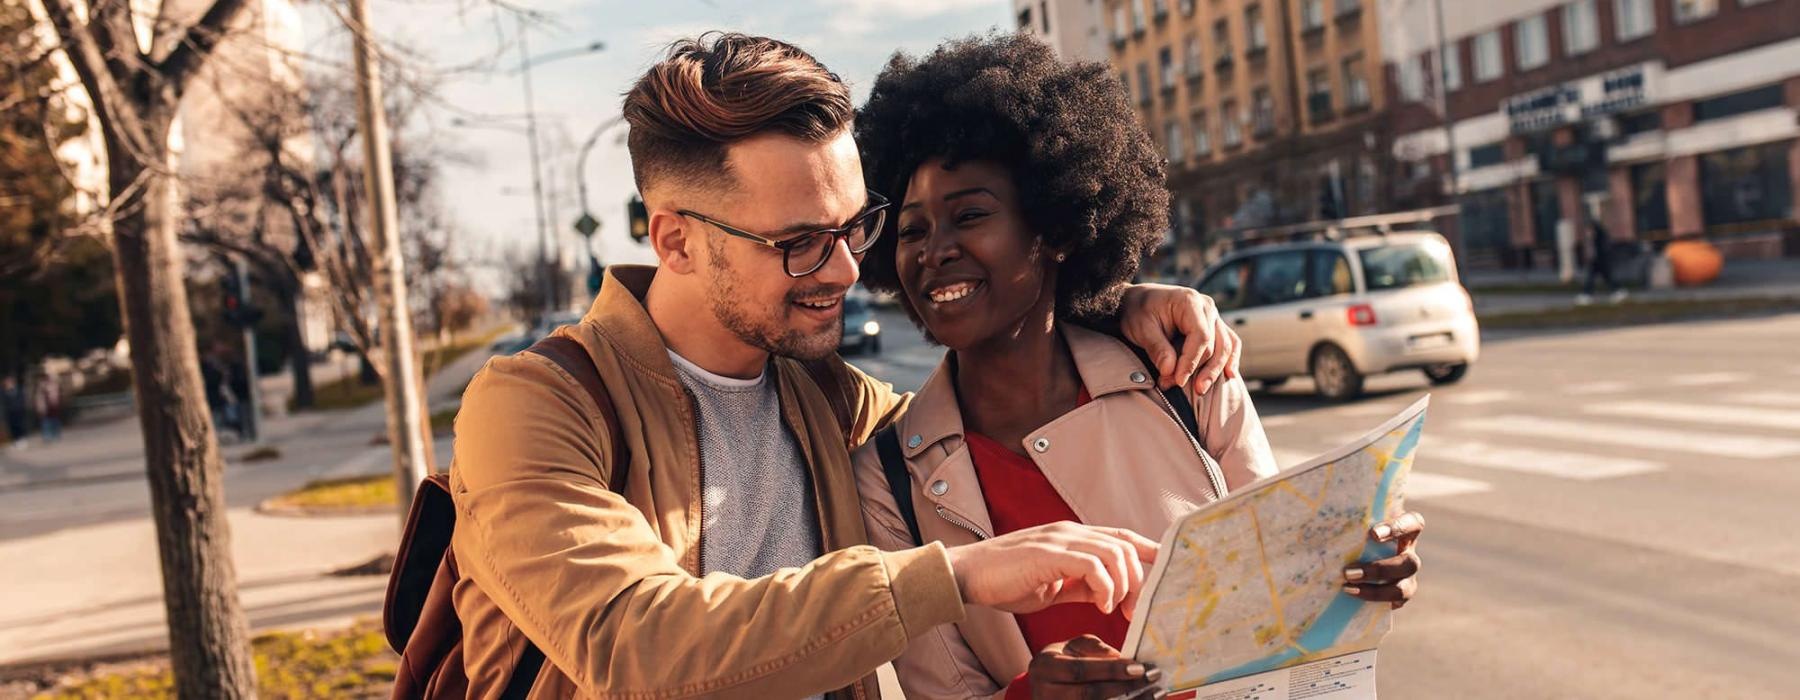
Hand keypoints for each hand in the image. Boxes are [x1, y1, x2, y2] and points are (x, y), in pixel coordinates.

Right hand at [945, 522, 1157, 616]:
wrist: (967, 575)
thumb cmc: (1005, 581)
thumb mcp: (1053, 585)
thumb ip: (1081, 585)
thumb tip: (1108, 595)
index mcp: (1073, 537)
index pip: (1122, 537)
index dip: (1148, 553)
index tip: (1164, 577)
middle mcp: (1070, 532)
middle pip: (1126, 544)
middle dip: (1141, 578)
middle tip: (1138, 609)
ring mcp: (1059, 539)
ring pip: (1115, 552)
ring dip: (1126, 584)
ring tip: (1119, 609)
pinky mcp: (1048, 552)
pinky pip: (1092, 564)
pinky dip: (1105, 586)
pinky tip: (1102, 605)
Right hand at [1026, 635, 1164, 699]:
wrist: (1043, 688)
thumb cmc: (1062, 662)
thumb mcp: (1072, 647)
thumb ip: (1095, 649)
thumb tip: (1121, 657)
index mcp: (1044, 667)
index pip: (1080, 670)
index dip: (1110, 670)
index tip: (1140, 667)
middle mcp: (1045, 693)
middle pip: (1089, 695)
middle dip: (1125, 688)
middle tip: (1153, 679)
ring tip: (1155, 694)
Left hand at [1118, 284, 1240, 394]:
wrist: (1138, 302)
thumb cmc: (1138, 312)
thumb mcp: (1141, 328)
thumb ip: (1156, 348)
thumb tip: (1169, 371)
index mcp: (1189, 301)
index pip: (1201, 336)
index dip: (1191, 361)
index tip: (1178, 381)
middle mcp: (1207, 307)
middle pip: (1215, 344)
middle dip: (1198, 370)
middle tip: (1176, 386)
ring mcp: (1213, 316)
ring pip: (1225, 346)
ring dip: (1215, 370)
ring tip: (1200, 390)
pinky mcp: (1214, 326)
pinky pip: (1230, 343)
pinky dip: (1229, 360)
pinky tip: (1229, 376)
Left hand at [1344, 511, 1424, 608]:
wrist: (1351, 557)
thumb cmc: (1351, 530)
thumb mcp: (1354, 521)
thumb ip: (1345, 516)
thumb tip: (1310, 510)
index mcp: (1405, 530)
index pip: (1412, 523)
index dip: (1397, 528)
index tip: (1372, 534)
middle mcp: (1410, 553)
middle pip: (1409, 563)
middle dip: (1379, 570)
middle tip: (1348, 572)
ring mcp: (1408, 577)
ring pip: (1403, 588)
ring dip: (1375, 591)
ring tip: (1347, 587)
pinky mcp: (1400, 596)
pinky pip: (1394, 603)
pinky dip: (1373, 602)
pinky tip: (1352, 598)